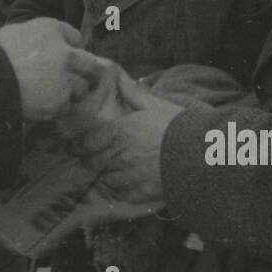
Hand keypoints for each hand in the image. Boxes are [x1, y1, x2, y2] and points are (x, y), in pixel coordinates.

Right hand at [0, 18, 102, 121]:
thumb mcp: (15, 32)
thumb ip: (35, 38)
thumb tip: (38, 45)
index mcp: (52, 29)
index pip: (76, 37)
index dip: (71, 48)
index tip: (67, 56)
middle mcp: (65, 52)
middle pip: (90, 64)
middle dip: (88, 73)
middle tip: (86, 80)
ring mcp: (65, 78)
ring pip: (81, 89)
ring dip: (71, 93)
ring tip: (53, 96)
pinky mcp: (60, 101)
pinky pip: (65, 107)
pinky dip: (56, 108)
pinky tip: (41, 106)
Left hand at [70, 73, 184, 205]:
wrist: (200, 156)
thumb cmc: (178, 127)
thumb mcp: (156, 105)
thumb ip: (133, 94)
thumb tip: (119, 78)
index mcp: (120, 132)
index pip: (87, 141)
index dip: (77, 146)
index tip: (71, 148)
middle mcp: (118, 155)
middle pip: (92, 163)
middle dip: (89, 162)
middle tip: (87, 161)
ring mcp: (128, 176)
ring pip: (105, 179)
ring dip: (105, 176)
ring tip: (108, 173)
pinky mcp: (140, 193)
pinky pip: (122, 194)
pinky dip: (122, 190)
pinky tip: (127, 185)